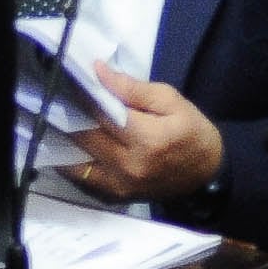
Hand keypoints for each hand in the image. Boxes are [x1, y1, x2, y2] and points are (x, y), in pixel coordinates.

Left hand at [63, 64, 223, 202]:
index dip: (81, 95)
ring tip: (60, 118)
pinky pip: (83, 178)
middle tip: (59, 97)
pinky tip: (68, 144)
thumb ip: (133, 88)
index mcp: (146, 139)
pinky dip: (72, 161)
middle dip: (69, 114)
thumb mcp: (171, 101)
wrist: (208, 175)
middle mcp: (128, 165)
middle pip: (84, 135)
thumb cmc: (193, 133)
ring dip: (65, 138)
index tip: (68, 80)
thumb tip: (98, 72)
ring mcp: (119, 185)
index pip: (100, 112)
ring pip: (76, 159)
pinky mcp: (115, 196)